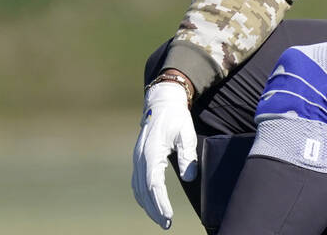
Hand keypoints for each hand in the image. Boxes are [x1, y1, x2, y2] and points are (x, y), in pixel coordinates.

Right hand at [132, 82, 197, 228]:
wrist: (162, 103)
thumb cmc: (176, 118)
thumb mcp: (186, 134)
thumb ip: (187, 155)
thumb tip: (189, 178)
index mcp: (151, 152)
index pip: (153, 184)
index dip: (160, 202)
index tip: (168, 216)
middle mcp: (140, 158)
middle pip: (144, 191)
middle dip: (154, 209)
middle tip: (166, 224)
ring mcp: (137, 159)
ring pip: (138, 189)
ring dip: (148, 205)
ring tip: (161, 219)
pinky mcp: (139, 160)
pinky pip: (138, 183)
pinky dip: (143, 197)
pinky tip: (151, 205)